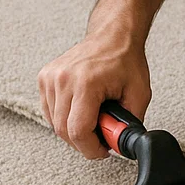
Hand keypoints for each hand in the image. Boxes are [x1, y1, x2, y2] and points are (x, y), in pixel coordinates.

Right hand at [37, 20, 150, 159]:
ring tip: (94, 118)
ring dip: (73, 129)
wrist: (114, 34)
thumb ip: (129, 123)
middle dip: (84, 142)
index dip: (91, 148)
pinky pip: (49, 111)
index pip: (78, 131)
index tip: (102, 150)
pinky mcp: (44, 77)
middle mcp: (63, 79)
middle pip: (63, 131)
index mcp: (86, 82)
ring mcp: (50, 77)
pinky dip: (64, 117)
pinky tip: (81, 109)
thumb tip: (120, 146)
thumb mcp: (139, 93)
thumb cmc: (126, 60)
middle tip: (102, 135)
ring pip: (54, 123)